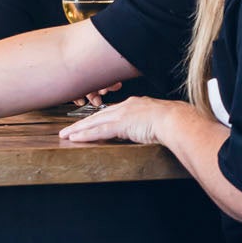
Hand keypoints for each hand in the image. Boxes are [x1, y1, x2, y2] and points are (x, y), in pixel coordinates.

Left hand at [57, 96, 185, 147]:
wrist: (176, 119)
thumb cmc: (172, 121)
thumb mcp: (157, 119)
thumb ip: (147, 123)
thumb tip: (146, 129)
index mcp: (133, 105)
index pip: (110, 112)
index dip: (97, 118)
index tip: (88, 122)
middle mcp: (125, 107)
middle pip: (97, 116)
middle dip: (81, 123)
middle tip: (67, 129)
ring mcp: (122, 115)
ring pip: (94, 122)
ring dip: (78, 129)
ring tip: (65, 135)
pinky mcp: (121, 124)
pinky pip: (98, 131)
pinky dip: (85, 135)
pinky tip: (74, 138)